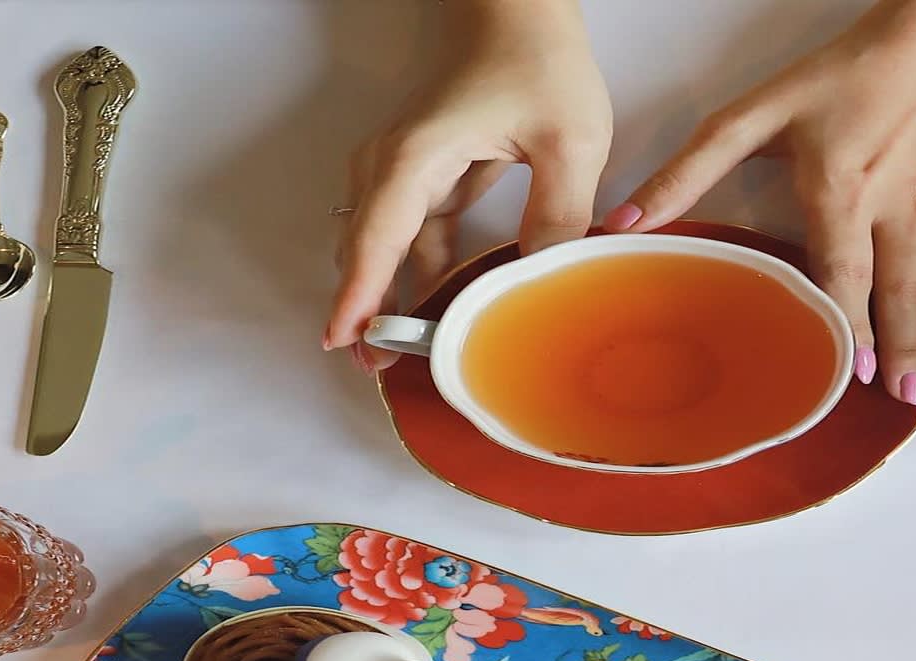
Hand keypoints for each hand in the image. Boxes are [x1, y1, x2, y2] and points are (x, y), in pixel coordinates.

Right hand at [324, 0, 610, 368]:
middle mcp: (395, 162)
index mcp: (419, 156)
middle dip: (365, 308)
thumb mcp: (570, 140)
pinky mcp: (426, 170)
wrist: (519, 7)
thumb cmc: (538, 57)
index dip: (360, 295)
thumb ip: (560, 213)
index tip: (344, 341)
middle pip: (367, 248)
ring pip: (384, 243)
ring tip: (398, 349)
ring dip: (387, 292)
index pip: (379, 238)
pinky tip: (434, 305)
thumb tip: (544, 279)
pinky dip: (416, 269)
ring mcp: (406, 166)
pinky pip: (411, 232)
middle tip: (377, 369)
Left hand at [607, 0, 915, 403]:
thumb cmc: (845, 74)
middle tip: (904, 402)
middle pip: (902, 291)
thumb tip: (626, 222)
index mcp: (840, 189)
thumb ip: (692, 170)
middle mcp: (898, 203)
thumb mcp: (756, 113)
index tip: (852, 373)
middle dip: (905, 351)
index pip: (845, 273)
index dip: (849, 326)